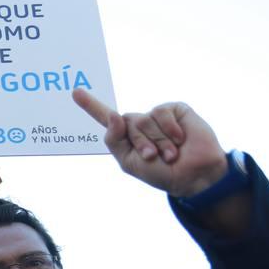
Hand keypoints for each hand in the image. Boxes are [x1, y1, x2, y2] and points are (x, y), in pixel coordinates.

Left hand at [73, 89, 228, 197]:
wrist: (193, 176)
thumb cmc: (162, 173)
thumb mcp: (130, 163)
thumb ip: (115, 141)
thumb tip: (113, 115)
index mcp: (126, 136)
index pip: (106, 118)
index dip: (91, 105)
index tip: (75, 92)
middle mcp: (140, 123)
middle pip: (127, 123)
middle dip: (141, 143)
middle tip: (154, 157)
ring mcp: (157, 115)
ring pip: (145, 120)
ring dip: (158, 141)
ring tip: (170, 153)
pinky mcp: (175, 110)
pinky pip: (162, 113)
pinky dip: (169, 130)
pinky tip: (180, 139)